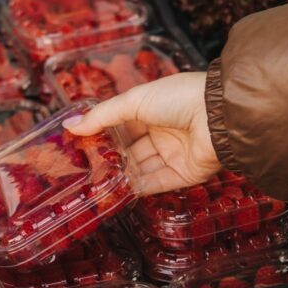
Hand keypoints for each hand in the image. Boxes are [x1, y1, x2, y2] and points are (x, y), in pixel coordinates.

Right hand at [65, 72, 220, 194]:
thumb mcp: (133, 101)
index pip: (123, 125)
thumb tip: (70, 125)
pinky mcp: (183, 175)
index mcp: (154, 109)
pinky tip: (117, 190)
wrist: (217, 115)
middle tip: (84, 167)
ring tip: (96, 181)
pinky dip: (137, 187)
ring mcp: (174, 155)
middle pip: (131, 149)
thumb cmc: (177, 98)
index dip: (103, 135)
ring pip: (141, 168)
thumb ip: (102, 116)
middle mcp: (164, 132)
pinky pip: (156, 184)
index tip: (79, 145)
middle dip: (110, 157)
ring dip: (121, 174)